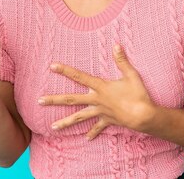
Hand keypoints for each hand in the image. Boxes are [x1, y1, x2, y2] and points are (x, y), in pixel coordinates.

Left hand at [38, 44, 155, 139]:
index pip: (79, 77)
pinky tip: (86, 138)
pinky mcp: (107, 121)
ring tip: (52, 127)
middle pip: (71, 100)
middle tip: (39, 101)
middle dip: (54, 100)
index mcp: (100, 87)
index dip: (65, 70)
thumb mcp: (131, 74)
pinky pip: (98, 127)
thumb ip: (121, 60)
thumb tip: (116, 45)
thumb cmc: (138, 95)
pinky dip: (92, 132)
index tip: (52, 66)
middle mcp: (96, 100)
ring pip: (79, 117)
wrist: (144, 116)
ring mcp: (100, 112)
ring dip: (65, 122)